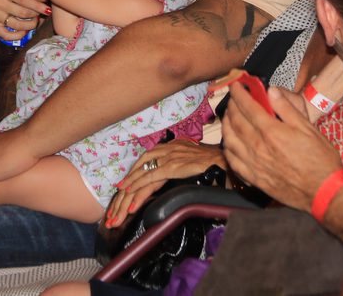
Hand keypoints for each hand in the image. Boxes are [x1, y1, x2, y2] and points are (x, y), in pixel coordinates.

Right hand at [0, 0, 47, 39]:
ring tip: (35, 21)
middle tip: (42, 14)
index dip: (38, 6)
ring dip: (30, 25)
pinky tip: (24, 30)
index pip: (24, 0)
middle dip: (36, 15)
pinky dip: (18, 35)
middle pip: (22, 13)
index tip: (48, 10)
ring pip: (16, 25)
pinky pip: (6, 35)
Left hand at [105, 140, 224, 227]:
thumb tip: (176, 167)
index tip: (126, 182)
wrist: (224, 160)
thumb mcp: (192, 157)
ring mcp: (170, 157)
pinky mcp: (174, 166)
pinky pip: (152, 176)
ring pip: (143, 171)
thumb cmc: (212, 161)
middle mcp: (168, 150)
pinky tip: (132, 194)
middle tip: (118, 193)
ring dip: (130, 185)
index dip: (136, 170)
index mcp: (172, 146)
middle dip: (129, 179)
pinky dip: (140, 185)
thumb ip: (182, 161)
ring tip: (120, 197)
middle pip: (142, 164)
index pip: (148, 158)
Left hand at [222, 83, 341, 210]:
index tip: (235, 86)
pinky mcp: (253, 178)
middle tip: (233, 98)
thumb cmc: (320, 160)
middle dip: (232, 106)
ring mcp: (253, 164)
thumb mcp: (308, 128)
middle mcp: (258, 147)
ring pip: (229, 140)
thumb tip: (271, 91)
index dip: (239, 94)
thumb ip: (287, 109)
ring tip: (228, 117)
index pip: (248, 107)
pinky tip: (229, 143)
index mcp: (272, 132)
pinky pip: (232, 161)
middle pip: (236, 121)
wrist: (322, 191)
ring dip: (225, 125)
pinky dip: (227, 148)